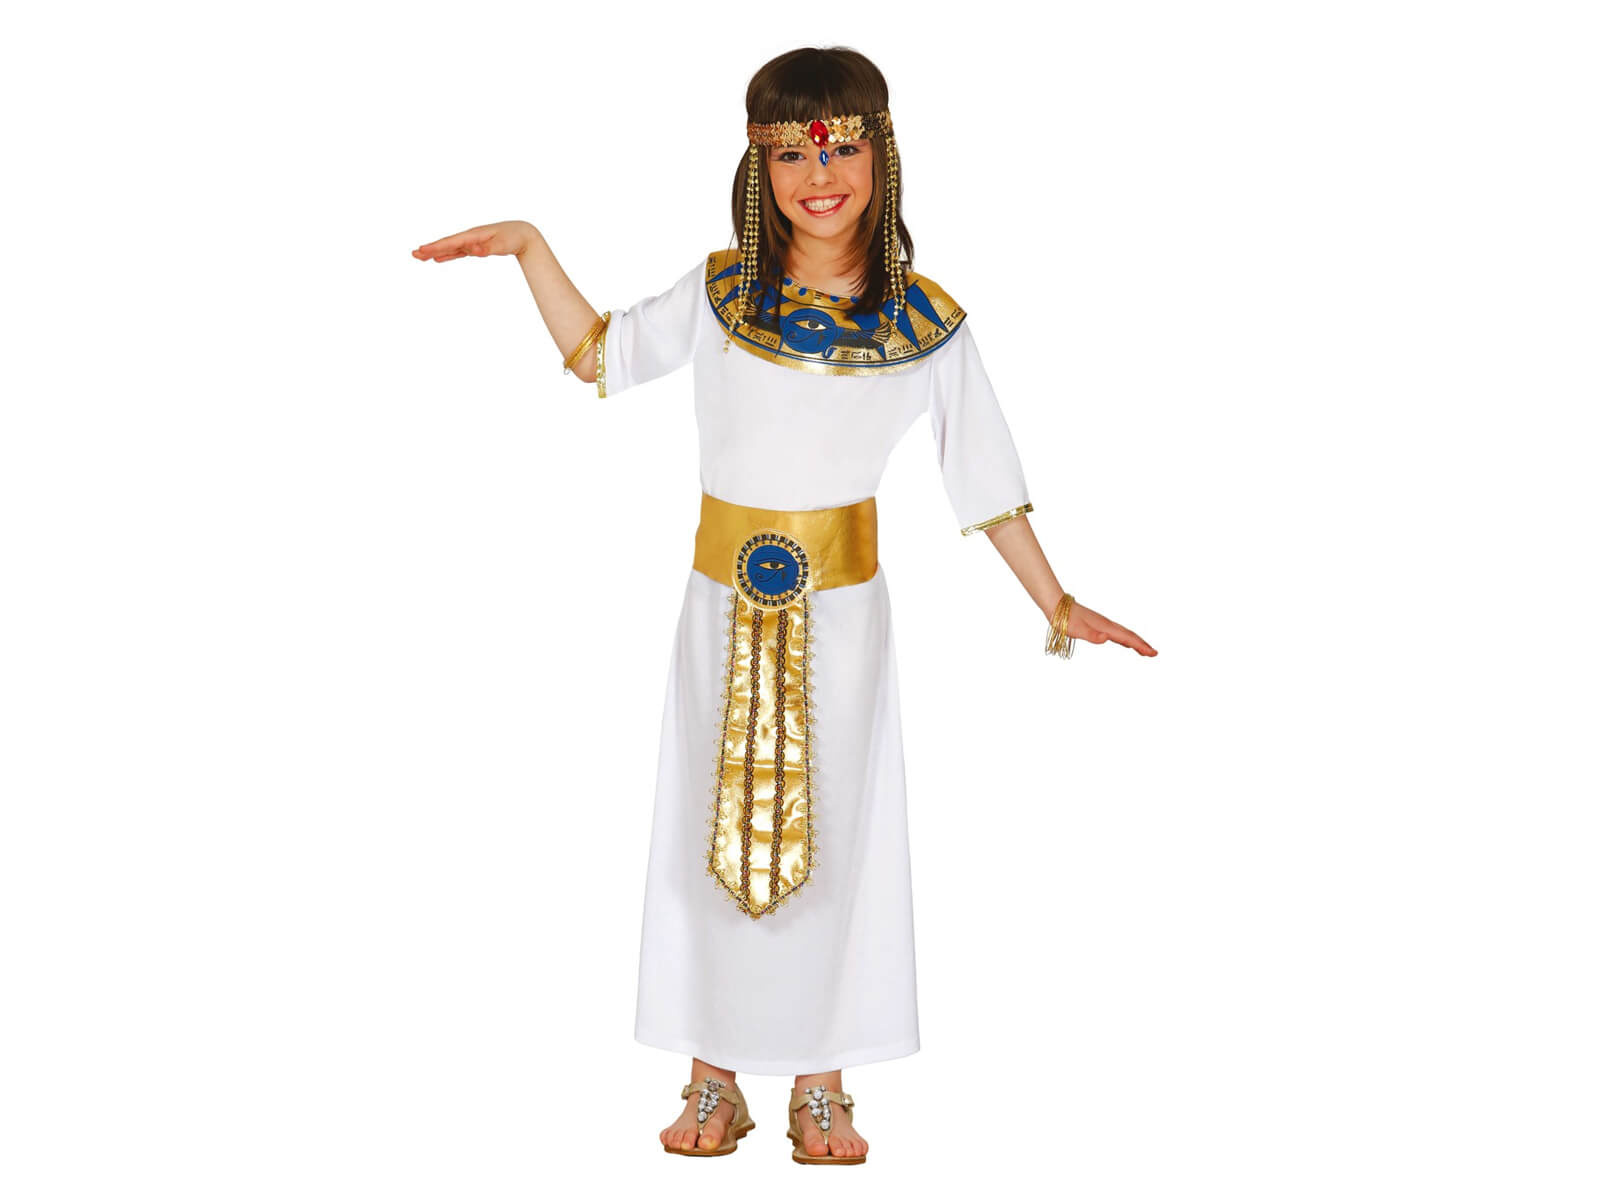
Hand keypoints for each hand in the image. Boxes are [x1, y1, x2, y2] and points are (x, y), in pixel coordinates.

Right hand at [412, 220, 538, 262]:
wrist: (523, 233)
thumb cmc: (513, 238)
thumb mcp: (502, 245)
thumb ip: (487, 249)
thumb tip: (473, 251)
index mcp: (474, 235)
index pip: (451, 242)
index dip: (437, 247)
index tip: (423, 250)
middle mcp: (470, 237)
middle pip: (447, 244)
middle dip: (430, 249)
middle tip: (414, 254)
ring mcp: (472, 241)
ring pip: (450, 247)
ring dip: (435, 252)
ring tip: (420, 256)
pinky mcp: (475, 246)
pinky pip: (458, 251)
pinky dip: (448, 254)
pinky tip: (438, 259)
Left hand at [1064, 601, 1156, 656]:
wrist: (1057, 606)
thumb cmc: (1065, 619)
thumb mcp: (1077, 630)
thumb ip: (1092, 635)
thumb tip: (1106, 638)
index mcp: (1106, 627)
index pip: (1127, 638)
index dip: (1140, 646)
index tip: (1153, 653)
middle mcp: (1107, 625)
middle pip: (1129, 635)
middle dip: (1142, 644)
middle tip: (1154, 653)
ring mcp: (1103, 624)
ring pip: (1124, 634)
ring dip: (1135, 642)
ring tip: (1144, 650)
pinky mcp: (1098, 625)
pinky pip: (1116, 633)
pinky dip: (1124, 639)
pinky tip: (1124, 643)